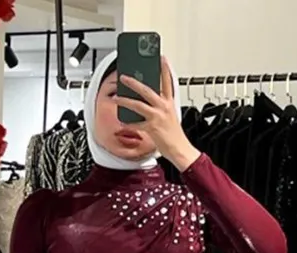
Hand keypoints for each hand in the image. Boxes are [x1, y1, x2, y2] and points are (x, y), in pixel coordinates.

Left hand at [117, 58, 199, 172]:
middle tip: (124, 77)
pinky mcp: (152, 128)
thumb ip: (160, 106)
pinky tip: (122, 121)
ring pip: (138, 105)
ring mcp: (157, 117)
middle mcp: (163, 107)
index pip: (168, 81)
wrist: (180, 149)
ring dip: (125, 100)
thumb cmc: (175, 135)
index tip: (161, 58)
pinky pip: (136, 124)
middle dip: (134, 82)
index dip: (165, 68)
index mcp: (169, 102)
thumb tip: (147, 101)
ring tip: (116, 98)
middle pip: (147, 90)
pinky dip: (128, 123)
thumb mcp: (170, 115)